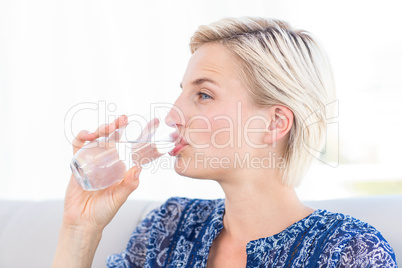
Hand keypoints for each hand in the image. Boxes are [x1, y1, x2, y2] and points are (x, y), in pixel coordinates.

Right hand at [63, 115, 141, 232]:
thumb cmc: (103, 212)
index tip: (147, 123)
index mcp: (118, 168)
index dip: (136, 135)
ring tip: (108, 127)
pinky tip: (88, 135)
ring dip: (101, 130)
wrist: (82, 223)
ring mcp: (91, 162)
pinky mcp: (77, 164)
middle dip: (117, 127)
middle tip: (123, 119)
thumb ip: (128, 185)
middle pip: (111, 139)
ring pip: (96, 140)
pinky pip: (78, 147)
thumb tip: (138, 169)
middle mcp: (106, 163)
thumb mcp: (119, 198)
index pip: (128, 148)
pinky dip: (82, 138)